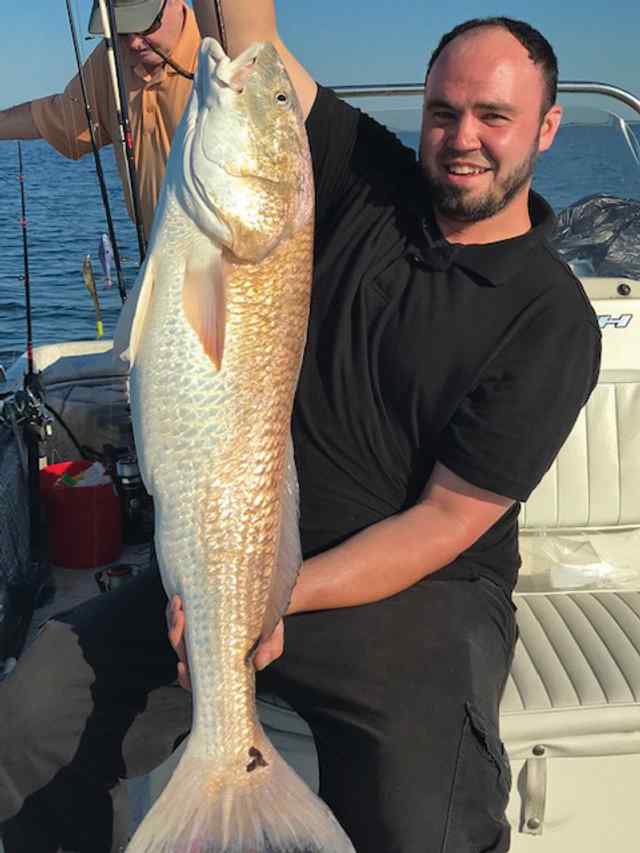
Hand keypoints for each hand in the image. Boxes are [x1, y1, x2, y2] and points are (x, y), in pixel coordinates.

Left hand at [167, 596, 284, 689]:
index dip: (185, 677)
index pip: (196, 679)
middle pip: (181, 651)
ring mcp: (197, 633)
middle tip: (182, 619)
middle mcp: (204, 650)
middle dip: (177, 636)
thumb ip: (270, 649)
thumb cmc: (267, 623)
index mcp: (219, 662)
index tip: (183, 665)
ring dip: (173, 620)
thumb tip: (260, 663)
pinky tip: (179, 599)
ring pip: (176, 634)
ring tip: (179, 605)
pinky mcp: (194, 615)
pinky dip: (173, 610)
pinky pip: (176, 616)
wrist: (267, 599)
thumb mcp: (272, 635)